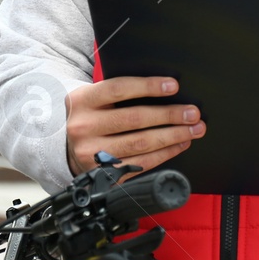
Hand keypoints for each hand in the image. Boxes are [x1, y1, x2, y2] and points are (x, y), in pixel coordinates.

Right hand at [65, 76, 204, 179]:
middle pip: (134, 119)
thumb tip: (166, 91)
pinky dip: (164, 154)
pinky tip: (178, 145)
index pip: (119, 89)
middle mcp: (84, 127)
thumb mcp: (94, 99)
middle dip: (169, 115)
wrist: (66, 147)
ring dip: (172, 136)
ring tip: (192, 130)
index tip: (174, 86)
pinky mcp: (102, 173)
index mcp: (82, 100)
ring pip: (140, 144)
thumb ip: (119, 94)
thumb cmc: (91, 116)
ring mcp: (92, 153)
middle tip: (193, 113)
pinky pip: (140, 163)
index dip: (148, 87)